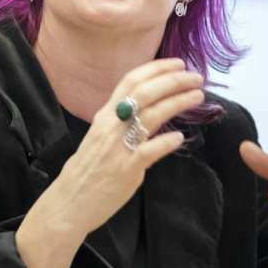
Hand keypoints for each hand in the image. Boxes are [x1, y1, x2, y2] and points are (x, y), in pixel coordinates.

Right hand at [51, 58, 203, 236]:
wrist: (69, 202)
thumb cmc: (87, 171)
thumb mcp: (101, 138)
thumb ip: (122, 124)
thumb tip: (148, 113)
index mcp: (104, 116)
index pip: (131, 81)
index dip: (157, 68)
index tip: (179, 64)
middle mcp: (110, 125)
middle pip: (145, 92)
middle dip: (174, 80)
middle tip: (196, 78)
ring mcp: (118, 146)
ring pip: (151, 115)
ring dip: (178, 102)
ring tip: (197, 97)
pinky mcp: (126, 168)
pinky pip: (151, 150)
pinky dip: (167, 141)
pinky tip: (180, 138)